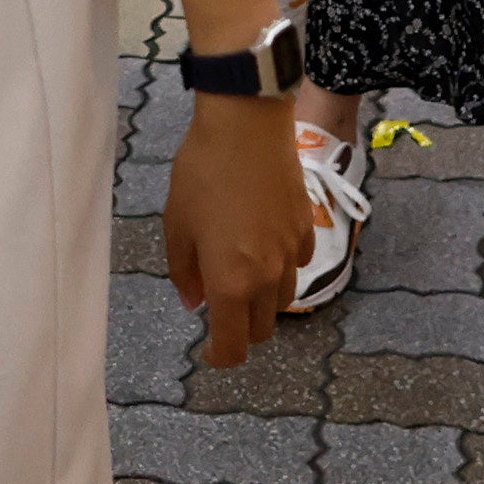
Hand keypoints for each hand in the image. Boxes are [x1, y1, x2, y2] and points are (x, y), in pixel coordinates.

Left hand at [166, 94, 305, 365]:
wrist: (246, 126)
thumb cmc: (201, 175)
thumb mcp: (177, 225)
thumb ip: (184, 272)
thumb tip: (194, 302)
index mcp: (231, 284)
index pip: (233, 346)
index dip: (220, 357)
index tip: (208, 350)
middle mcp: (267, 277)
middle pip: (262, 329)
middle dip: (240, 329)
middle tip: (219, 307)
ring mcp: (292, 253)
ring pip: (283, 300)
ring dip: (262, 301)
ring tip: (242, 274)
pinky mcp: (306, 228)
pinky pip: (297, 264)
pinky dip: (282, 267)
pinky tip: (264, 243)